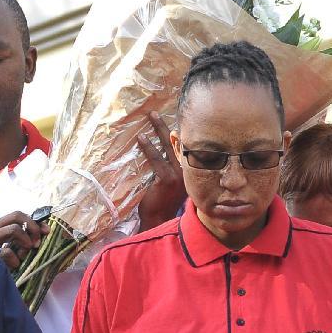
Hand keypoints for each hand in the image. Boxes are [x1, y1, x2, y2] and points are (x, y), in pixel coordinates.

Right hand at [0, 210, 48, 269]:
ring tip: (21, 257)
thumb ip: (18, 241)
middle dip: (32, 228)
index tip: (46, 231)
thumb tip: (41, 234)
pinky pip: (7, 251)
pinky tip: (10, 268)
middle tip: (36, 243)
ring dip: (24, 243)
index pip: (17, 215)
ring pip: (14, 229)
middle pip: (17, 215)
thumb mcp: (5, 250)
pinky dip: (14, 261)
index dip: (35, 222)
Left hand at [136, 112, 185, 231]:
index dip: (176, 132)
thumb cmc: (162, 202)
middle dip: (165, 126)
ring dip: (158, 130)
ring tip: (150, 117)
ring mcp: (178, 174)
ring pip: (167, 147)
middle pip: (177, 142)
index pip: (183, 146)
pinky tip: (142, 138)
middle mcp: (188, 170)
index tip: (168, 118)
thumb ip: (169, 168)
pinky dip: (149, 148)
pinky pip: (156, 159)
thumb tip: (159, 151)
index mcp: (190, 169)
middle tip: (154, 113)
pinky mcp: (167, 179)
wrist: (159, 219)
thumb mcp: (170, 183)